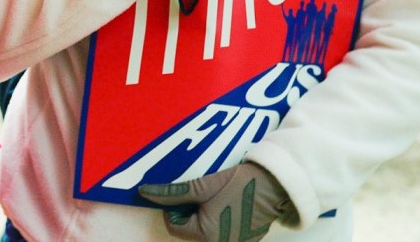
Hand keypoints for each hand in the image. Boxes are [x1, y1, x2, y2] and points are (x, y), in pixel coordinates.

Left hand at [140, 162, 290, 240]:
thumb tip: (145, 193)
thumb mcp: (203, 186)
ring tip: (218, 200)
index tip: (187, 194)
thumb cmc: (238, 184)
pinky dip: (221, 222)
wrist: (275, 186)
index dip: (174, 208)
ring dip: (205, 218)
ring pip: (206, 233)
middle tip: (203, 195)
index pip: (174, 226)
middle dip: (191, 213)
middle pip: (191, 231)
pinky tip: (230, 207)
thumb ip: (172, 193)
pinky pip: (223, 235)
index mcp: (206, 235)